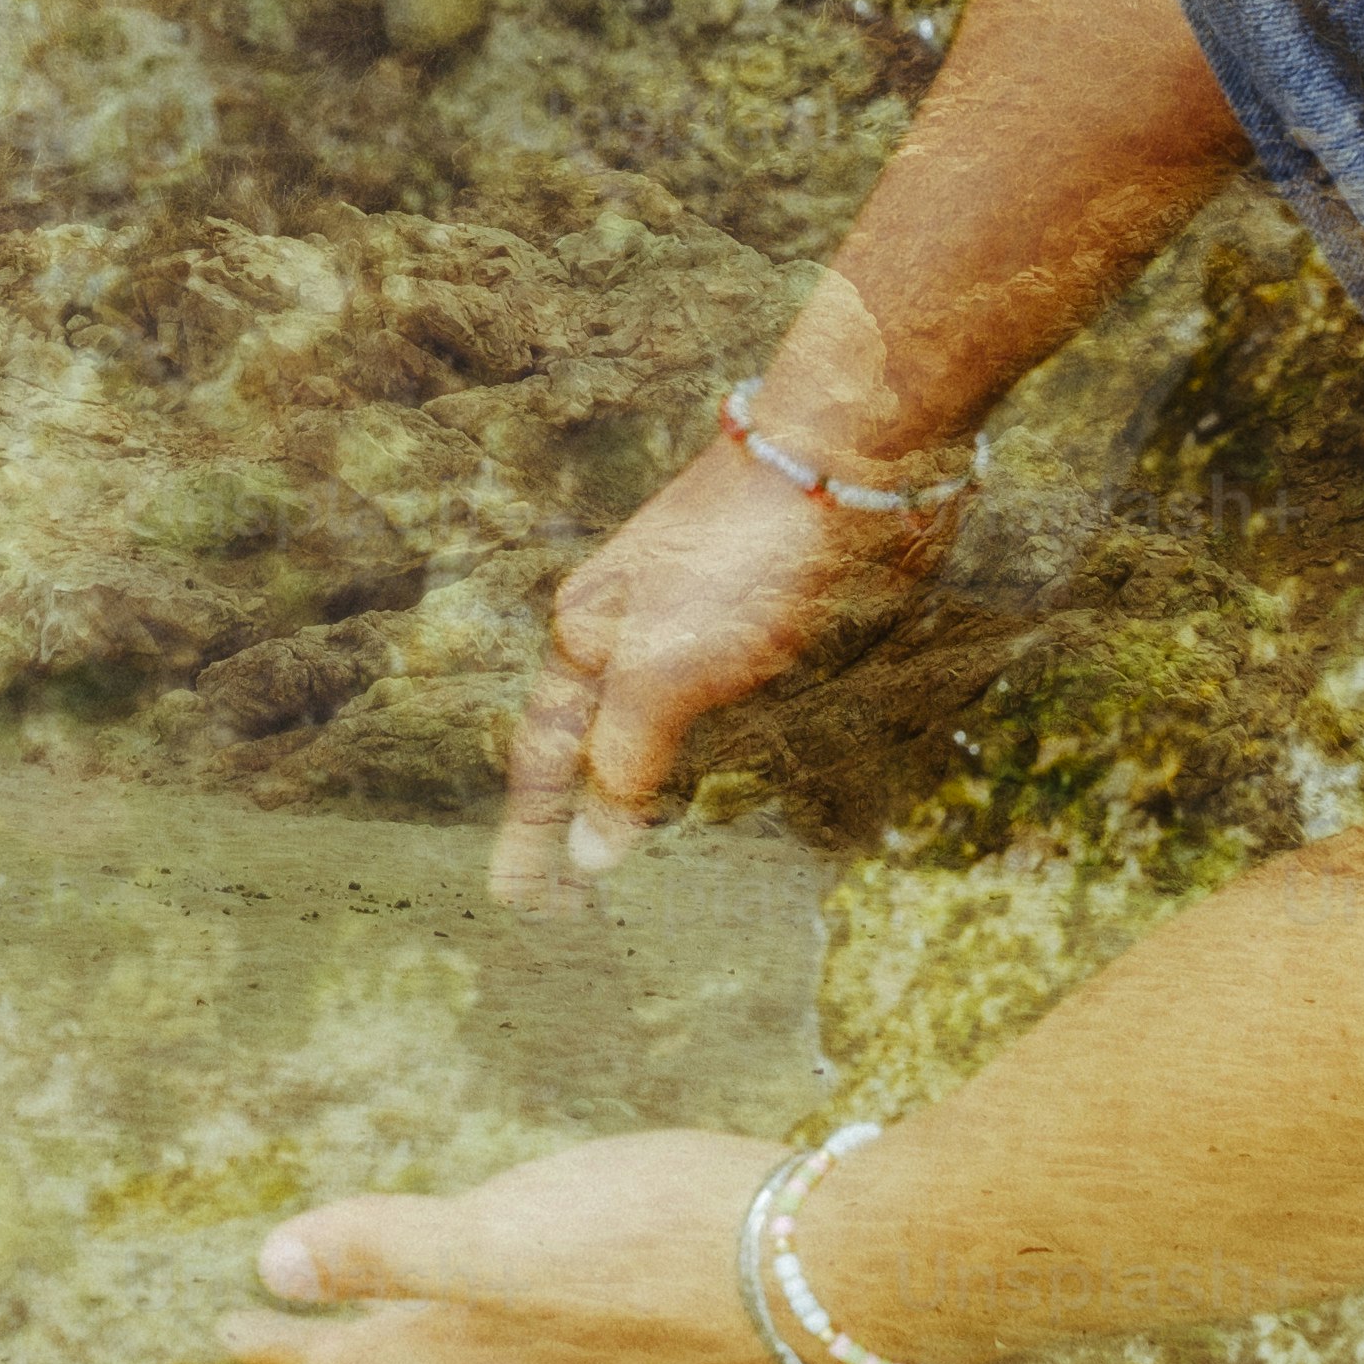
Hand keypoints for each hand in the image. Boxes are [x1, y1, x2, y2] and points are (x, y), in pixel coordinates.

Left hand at [222, 1127, 810, 1363]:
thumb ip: (386, 1250)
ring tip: (379, 1326)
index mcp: (474, 1352)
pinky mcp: (642, 1343)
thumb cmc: (654, 1243)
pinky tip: (514, 1305)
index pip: (348, 1361)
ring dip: (409, 1349)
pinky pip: (530, 1354)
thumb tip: (276, 1269)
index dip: (280, 1344)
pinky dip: (484, 1331)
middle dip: (335, 1358)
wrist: (818, 1275)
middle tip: (284, 1340)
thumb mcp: (499, 1235)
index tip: (223, 1332)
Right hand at [489, 410, 956, 898]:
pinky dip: (699, 761)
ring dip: (634, 791)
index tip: (519, 902)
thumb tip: (588, 858)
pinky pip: (715, 713)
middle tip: (560, 901)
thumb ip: (624, 760)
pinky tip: (715, 784)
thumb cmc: (744, 559)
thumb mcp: (666, 667)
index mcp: (589, 636)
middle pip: (588, 743)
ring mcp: (695, 624)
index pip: (545, 759)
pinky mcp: (763, 623)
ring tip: (629, 856)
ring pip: (652, 728)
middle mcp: (631, 630)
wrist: (844, 460)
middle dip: (569, 818)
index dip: (533, 833)